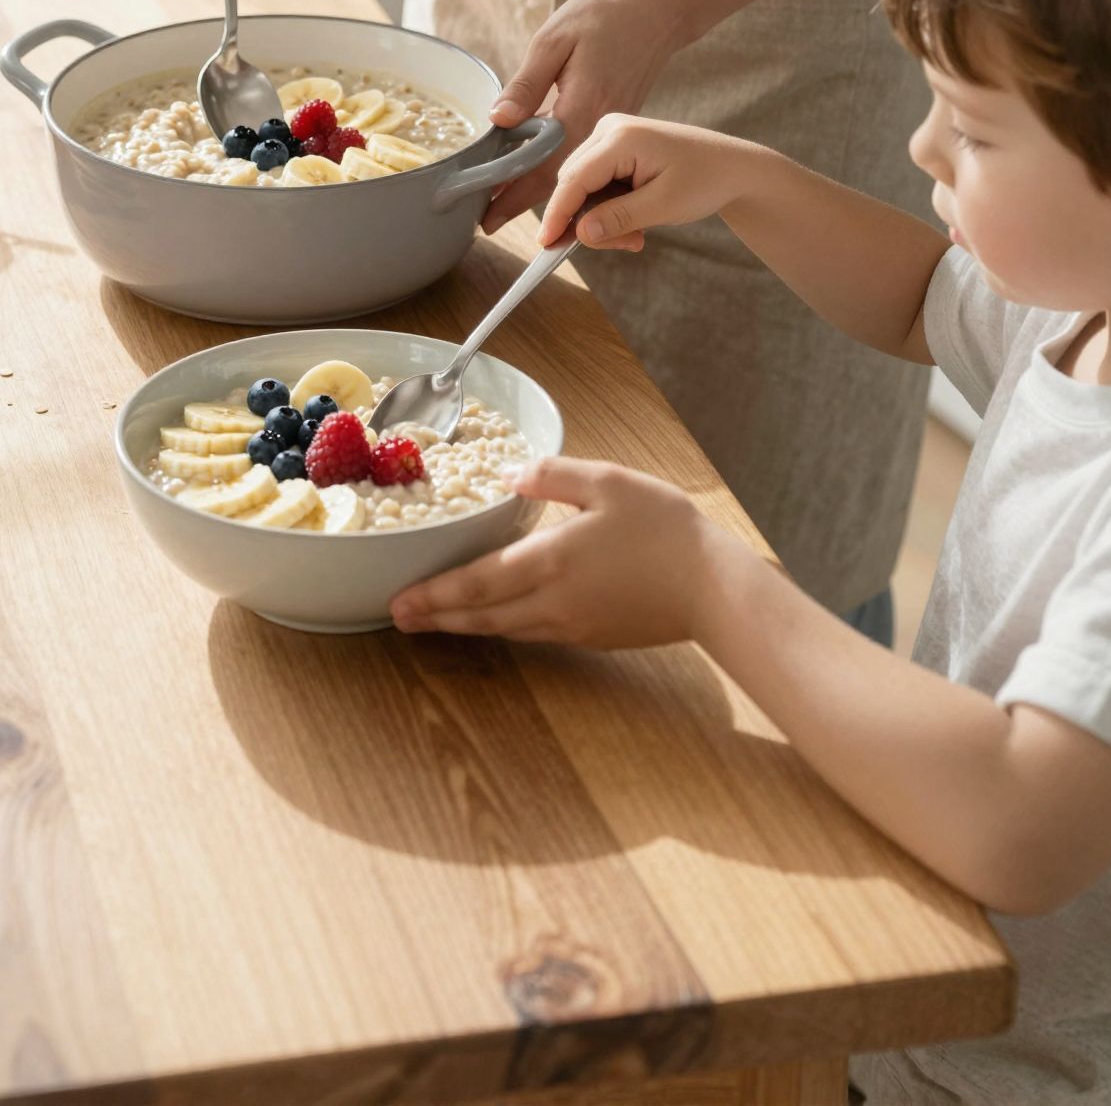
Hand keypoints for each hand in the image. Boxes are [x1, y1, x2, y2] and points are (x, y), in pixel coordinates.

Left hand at [389, 457, 714, 648]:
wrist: (713, 588)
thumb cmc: (665, 529)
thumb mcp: (609, 481)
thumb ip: (554, 475)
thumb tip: (512, 474)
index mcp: (551, 560)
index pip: (478, 583)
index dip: (435, 594)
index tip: (400, 601)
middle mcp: (553, 601)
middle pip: (482, 616)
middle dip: (437, 618)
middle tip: (397, 618)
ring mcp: (571, 625)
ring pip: (505, 629)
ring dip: (465, 626)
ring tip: (435, 621)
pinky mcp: (590, 636)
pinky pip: (533, 632)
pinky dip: (502, 626)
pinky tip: (496, 618)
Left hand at [482, 0, 713, 233]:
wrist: (658, 8)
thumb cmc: (603, 16)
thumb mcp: (555, 41)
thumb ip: (527, 84)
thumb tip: (498, 120)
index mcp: (582, 107)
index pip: (542, 164)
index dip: (513, 194)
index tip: (487, 216)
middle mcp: (601, 126)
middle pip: (558, 178)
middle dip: (521, 202)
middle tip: (487, 221)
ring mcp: (612, 126)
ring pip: (574, 170)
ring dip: (540, 190)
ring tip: (504, 204)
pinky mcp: (617, 122)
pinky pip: (587, 156)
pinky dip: (561, 170)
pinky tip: (538, 172)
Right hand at [537, 115, 758, 252]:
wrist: (734, 167)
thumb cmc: (706, 180)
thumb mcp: (663, 205)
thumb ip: (618, 218)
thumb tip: (580, 233)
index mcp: (620, 137)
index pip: (574, 179)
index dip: (557, 214)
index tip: (545, 244)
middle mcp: (609, 129)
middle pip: (575, 184)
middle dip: (590, 221)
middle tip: (625, 245)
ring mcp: (612, 136)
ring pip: (585, 188)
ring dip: (603, 219)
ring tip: (636, 238)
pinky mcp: (617, 148)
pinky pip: (598, 184)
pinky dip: (611, 209)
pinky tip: (635, 224)